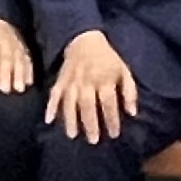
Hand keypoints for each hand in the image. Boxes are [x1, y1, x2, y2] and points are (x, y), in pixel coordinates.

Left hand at [0, 17, 34, 93]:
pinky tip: (29, 82)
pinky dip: (29, 71)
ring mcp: (16, 45)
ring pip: (19, 60)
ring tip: (19, 88)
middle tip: (5, 89)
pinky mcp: (24, 49)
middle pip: (7, 59)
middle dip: (6, 74)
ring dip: (20, 75)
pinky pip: (28, 59)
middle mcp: (5, 41)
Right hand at [44, 30, 136, 144]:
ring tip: (72, 135)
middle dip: (91, 123)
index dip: (112, 119)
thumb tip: (132, 113)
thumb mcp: (124, 71)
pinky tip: (48, 120)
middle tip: (93, 140)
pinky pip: (54, 94)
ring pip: (70, 102)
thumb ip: (129, 92)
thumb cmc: (107, 59)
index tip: (114, 134)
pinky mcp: (61, 80)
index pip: (108, 103)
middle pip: (88, 105)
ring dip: (71, 119)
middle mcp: (87, 82)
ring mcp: (72, 82)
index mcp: (104, 79)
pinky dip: (50, 106)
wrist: (84, 40)